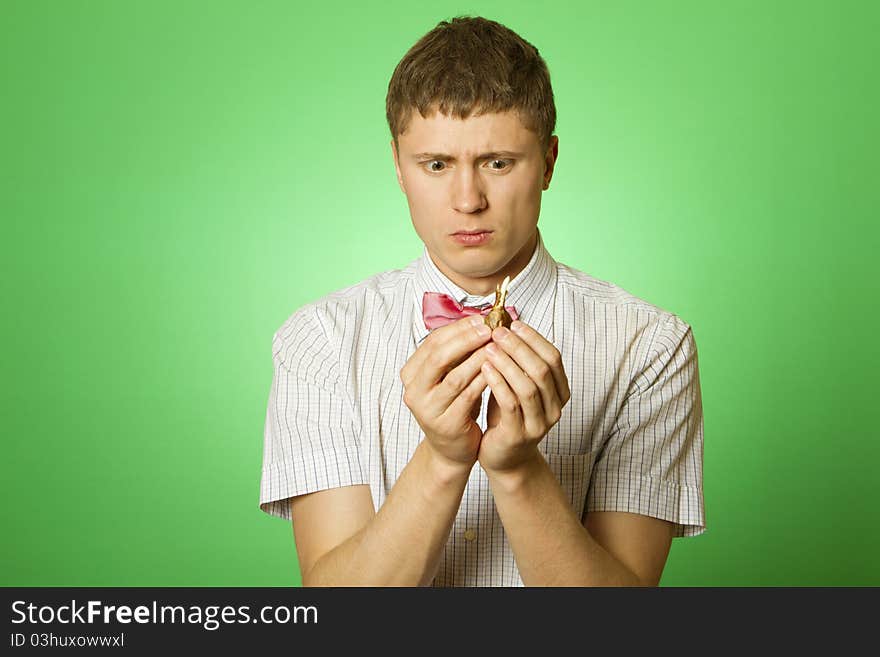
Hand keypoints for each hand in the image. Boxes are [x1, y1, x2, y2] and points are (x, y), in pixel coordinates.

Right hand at [400, 316, 492, 470]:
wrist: (451, 448)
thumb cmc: (454, 405)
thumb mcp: (450, 376)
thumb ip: (458, 353)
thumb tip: (482, 320)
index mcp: (411, 374)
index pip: (433, 342)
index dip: (458, 328)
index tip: (482, 318)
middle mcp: (414, 391)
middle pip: (439, 356)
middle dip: (466, 339)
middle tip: (490, 328)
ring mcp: (428, 409)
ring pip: (455, 376)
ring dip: (478, 358)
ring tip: (498, 346)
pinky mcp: (446, 424)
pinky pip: (468, 396)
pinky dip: (484, 380)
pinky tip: (498, 370)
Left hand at [478, 320, 570, 472]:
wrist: (504, 457)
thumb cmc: (509, 415)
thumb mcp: (517, 385)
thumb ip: (518, 362)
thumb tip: (505, 325)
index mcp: (560, 391)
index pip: (553, 357)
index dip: (534, 338)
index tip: (512, 323)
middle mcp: (555, 407)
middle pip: (542, 369)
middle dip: (518, 347)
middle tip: (497, 332)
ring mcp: (539, 423)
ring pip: (528, 387)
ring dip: (507, 363)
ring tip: (488, 348)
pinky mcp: (519, 435)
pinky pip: (511, 404)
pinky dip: (498, 383)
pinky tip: (484, 369)